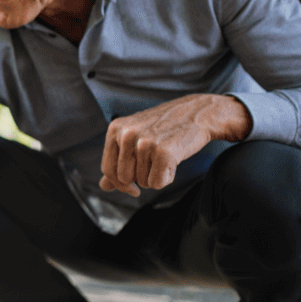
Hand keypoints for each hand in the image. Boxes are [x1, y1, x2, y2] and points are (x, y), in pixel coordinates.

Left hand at [99, 94, 250, 196]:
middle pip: (124, 178)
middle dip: (140, 178)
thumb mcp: (135, 139)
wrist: (198, 112)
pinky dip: (167, 178)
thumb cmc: (165, 128)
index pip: (107, 169)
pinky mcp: (163, 152)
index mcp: (115, 129)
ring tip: (165, 157)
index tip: (132, 188)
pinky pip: (157, 183)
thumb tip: (103, 186)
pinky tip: (173, 162)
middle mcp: (126, 134)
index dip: (119, 184)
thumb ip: (118, 162)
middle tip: (154, 163)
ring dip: (155, 176)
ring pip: (142, 182)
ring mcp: (144, 142)